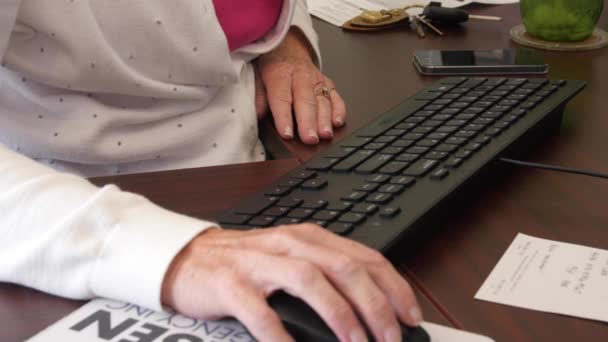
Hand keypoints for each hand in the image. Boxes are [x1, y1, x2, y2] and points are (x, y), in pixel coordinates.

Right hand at [162, 224, 422, 341]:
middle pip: (343, 268)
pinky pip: (261, 312)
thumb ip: (325, 277)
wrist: (187, 257)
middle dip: (375, 305)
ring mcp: (259, 263)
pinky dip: (282, 336)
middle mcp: (288, 244)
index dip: (393, 287)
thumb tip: (367, 312)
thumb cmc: (245, 263)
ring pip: (310, 281)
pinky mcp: (231, 284)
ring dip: (340, 315)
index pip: (363, 257)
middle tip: (392, 339)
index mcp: (308, 238)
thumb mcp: (290, 260)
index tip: (411, 316)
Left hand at [255, 28, 346, 144]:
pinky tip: (338, 122)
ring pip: (323, 99)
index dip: (284, 116)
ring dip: (325, 119)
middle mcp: (300, 76)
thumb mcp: (257, 75)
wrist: (286, 44)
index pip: (281, 97)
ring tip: (325, 135)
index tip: (287, 133)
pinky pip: (335, 96)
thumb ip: (258, 96)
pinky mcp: (327, 83)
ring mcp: (316, 79)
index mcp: (279, 73)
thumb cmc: (271, 63)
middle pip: (305, 100)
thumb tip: (257, 115)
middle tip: (310, 139)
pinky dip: (339, 109)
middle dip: (309, 121)